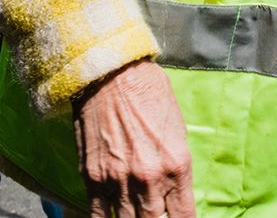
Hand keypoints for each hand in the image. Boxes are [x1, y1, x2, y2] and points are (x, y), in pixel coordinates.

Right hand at [74, 60, 195, 217]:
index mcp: (177, 165)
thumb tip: (173, 192)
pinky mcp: (92, 179)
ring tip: (137, 214)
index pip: (184, 216)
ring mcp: (118, 182)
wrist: (111, 74)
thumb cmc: (149, 93)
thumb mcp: (178, 128)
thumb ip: (176, 166)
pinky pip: (99, 216)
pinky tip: (114, 217)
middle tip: (157, 215)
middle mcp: (149, 179)